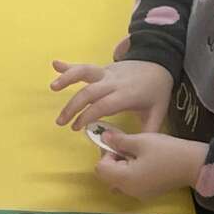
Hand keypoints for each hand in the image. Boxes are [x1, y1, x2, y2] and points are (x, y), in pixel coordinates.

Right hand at [50, 52, 170, 134]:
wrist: (160, 62)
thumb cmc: (156, 91)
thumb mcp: (157, 112)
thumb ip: (147, 132)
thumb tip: (135, 152)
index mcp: (126, 94)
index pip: (102, 105)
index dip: (87, 115)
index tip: (76, 128)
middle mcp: (114, 81)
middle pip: (89, 92)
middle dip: (73, 106)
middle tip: (61, 122)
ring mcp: (107, 73)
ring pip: (85, 72)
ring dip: (67, 78)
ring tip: (53, 88)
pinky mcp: (103, 68)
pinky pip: (84, 66)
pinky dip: (69, 65)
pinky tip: (55, 64)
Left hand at [93, 130, 207, 199]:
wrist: (195, 165)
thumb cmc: (168, 151)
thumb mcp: (141, 141)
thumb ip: (119, 140)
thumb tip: (103, 137)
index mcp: (124, 179)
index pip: (101, 168)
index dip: (106, 154)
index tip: (119, 143)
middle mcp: (128, 191)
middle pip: (108, 177)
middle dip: (112, 161)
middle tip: (128, 146)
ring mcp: (138, 194)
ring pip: (118, 181)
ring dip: (121, 167)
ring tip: (137, 154)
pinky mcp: (147, 194)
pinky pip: (130, 184)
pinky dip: (131, 174)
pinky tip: (145, 162)